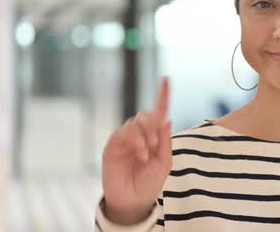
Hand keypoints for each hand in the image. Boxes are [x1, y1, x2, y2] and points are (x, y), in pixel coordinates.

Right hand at [101, 77, 171, 224]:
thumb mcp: (164, 162)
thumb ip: (165, 140)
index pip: (159, 112)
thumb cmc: (150, 182)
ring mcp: (126, 138)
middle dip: (152, 126)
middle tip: (155, 145)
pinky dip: (134, 141)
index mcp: (155, 136)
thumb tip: (166, 117)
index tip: (166, 79)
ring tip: (146, 154)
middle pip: (146, 115)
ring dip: (144, 136)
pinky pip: (123, 133)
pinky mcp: (113, 145)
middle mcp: (140, 133)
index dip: (163, 95)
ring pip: (135, 122)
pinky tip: (139, 153)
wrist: (133, 200)